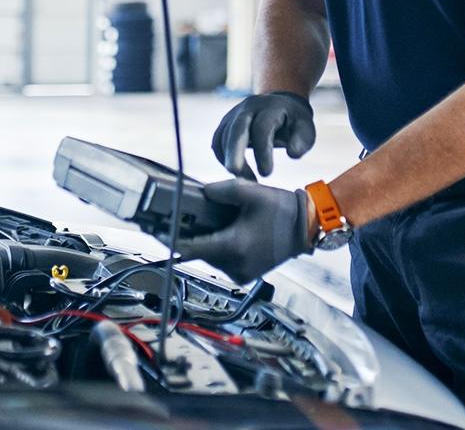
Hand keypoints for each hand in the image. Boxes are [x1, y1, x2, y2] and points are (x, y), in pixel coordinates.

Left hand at [176, 179, 311, 283]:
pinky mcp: (245, 275)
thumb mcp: (250, 193)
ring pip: (210, 258)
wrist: (307, 227)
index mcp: (234, 247)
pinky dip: (218, 249)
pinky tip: (223, 233)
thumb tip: (201, 192)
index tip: (157, 231)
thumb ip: (221, 190)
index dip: (171, 239)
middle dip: (191, 236)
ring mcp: (240, 273)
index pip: (191, 248)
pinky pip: (222, 262)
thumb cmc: (282, 211)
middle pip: (199, 252)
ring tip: (208, 223)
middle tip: (184, 218)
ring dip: (205, 242)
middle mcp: (235, 265)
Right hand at [211, 91, 315, 179]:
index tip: (267, 174)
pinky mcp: (226, 123)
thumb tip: (293, 154)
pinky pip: (218, 141)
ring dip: (230, 159)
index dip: (263, 151)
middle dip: (234, 152)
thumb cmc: (293, 122)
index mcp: (270, 107)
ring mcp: (234, 114)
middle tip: (235, 172)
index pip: (262, 128)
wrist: (279, 104)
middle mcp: (249, 107)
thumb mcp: (305, 128)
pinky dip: (223, 157)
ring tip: (244, 179)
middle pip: (237, 129)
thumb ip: (301, 141)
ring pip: (224, 136)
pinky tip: (236, 171)